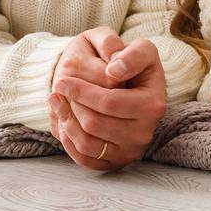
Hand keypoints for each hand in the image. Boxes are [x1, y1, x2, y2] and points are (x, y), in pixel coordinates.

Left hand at [48, 29, 166, 169]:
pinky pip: (84, 159)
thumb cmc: (135, 66)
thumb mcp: (143, 49)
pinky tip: (63, 119)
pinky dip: (68, 140)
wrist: (137, 88)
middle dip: (72, 105)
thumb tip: (113, 71)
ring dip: (66, 121)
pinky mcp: (115, 162)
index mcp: (153, 106)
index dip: (81, 91)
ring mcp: (130, 151)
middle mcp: (144, 133)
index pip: (109, 103)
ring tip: (57, 102)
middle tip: (59, 88)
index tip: (63, 80)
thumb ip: (133, 55)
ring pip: (87, 144)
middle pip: (94, 124)